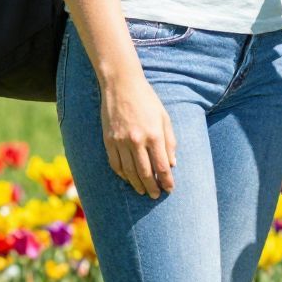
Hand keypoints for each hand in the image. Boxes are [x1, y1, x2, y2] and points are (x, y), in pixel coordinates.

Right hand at [101, 75, 175, 196]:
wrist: (121, 85)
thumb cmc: (147, 100)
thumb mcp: (164, 117)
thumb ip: (170, 141)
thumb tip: (172, 164)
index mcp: (154, 134)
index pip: (162, 166)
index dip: (167, 181)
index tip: (170, 189)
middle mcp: (137, 140)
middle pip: (146, 173)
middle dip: (152, 187)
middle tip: (156, 196)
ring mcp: (121, 141)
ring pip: (129, 171)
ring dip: (137, 184)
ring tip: (143, 191)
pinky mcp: (108, 140)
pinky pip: (115, 164)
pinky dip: (122, 174)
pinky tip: (128, 178)